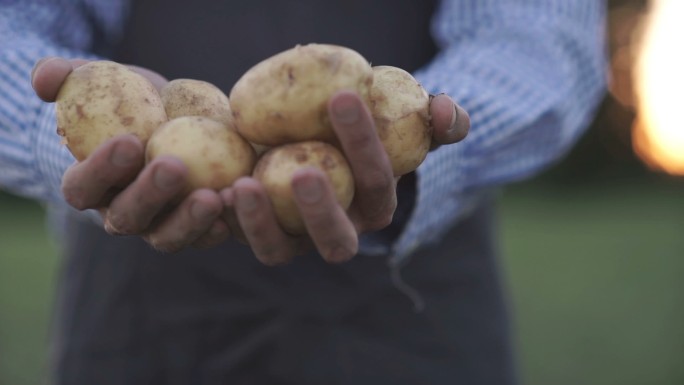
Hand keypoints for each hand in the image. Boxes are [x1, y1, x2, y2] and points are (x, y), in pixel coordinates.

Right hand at [32, 57, 231, 250]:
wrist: (169, 119)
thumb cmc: (125, 100)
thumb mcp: (96, 82)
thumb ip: (66, 77)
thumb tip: (46, 79)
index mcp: (89, 186)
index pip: (83, 187)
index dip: (100, 169)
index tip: (129, 141)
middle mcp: (121, 213)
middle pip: (128, 217)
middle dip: (149, 195)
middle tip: (173, 167)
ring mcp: (158, 225)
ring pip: (166, 236)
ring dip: (188, 220)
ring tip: (213, 197)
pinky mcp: (194, 227)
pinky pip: (204, 235)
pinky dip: (220, 226)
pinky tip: (235, 207)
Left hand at [221, 90, 469, 265]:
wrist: (316, 141)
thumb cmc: (364, 130)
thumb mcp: (404, 118)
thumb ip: (437, 118)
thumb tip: (447, 113)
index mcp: (374, 208)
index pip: (377, 182)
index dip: (365, 144)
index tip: (342, 97)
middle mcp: (336, 232)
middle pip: (335, 241)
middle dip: (321, 211)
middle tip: (302, 171)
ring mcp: (294, 238)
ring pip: (279, 251)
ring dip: (261, 225)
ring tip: (242, 186)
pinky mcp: (256, 231)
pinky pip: (240, 236)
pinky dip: (225, 219)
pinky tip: (213, 190)